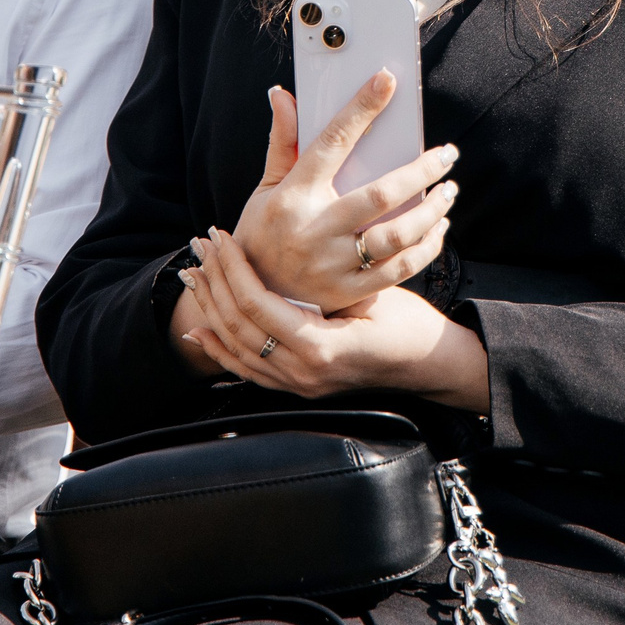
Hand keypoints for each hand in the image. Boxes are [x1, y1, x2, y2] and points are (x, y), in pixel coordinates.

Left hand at [176, 226, 490, 410]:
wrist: (429, 364)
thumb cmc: (408, 323)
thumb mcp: (372, 293)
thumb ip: (327, 279)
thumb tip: (287, 242)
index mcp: (320, 348)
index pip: (256, 305)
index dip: (233, 268)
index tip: (221, 237)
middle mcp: (302, 374)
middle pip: (237, 326)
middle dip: (213, 283)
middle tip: (199, 248)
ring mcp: (298, 386)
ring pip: (236, 349)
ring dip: (211, 309)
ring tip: (195, 276)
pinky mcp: (297, 387)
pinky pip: (247, 371)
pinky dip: (219, 348)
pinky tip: (199, 330)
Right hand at [229, 78, 459, 311]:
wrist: (251, 295)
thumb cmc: (263, 231)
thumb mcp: (266, 186)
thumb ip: (283, 141)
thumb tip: (282, 94)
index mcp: (293, 195)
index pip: (332, 142)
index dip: (361, 109)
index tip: (387, 81)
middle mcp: (314, 230)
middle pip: (381, 195)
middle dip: (422, 171)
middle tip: (447, 154)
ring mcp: (332, 266)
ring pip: (397, 235)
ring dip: (432, 210)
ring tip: (449, 191)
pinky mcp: (347, 293)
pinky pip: (399, 270)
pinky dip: (426, 248)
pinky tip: (437, 229)